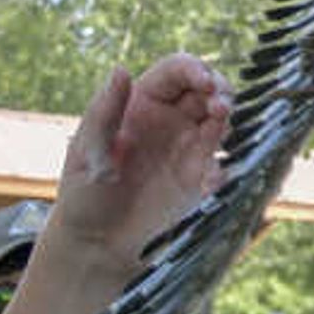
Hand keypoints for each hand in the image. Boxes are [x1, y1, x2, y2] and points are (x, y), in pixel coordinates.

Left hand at [46, 56, 230, 263]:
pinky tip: (216, 171)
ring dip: (228, 117)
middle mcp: (169, 119)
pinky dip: (229, 158)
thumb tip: (121, 68)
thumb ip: (106, 111)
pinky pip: (224, 159)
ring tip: (221, 125)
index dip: (195, 69)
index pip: (176, 71)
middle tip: (220, 105)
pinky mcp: (200, 177)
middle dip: (220, 89)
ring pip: (221, 119)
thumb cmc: (83, 194)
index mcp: (141, 103)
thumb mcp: (88, 152)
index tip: (205, 83)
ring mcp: (188, 147)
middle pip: (206, 89)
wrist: (98, 244)